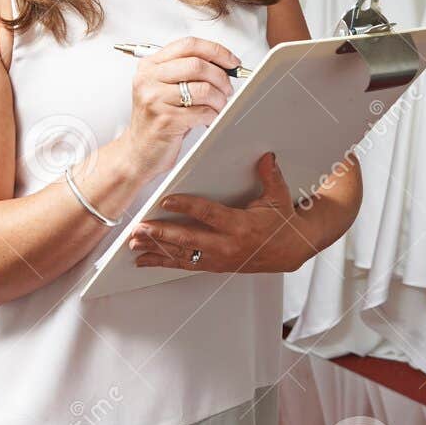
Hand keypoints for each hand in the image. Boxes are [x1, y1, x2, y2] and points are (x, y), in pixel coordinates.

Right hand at [118, 36, 241, 179]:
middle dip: (221, 77)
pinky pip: (203, 112)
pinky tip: (209, 119)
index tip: (231, 61)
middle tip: (227, 88)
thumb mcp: (165, 87)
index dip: (216, 51)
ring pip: (203, 89)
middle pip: (197, 65)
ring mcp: (155, 99)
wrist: (138, 150)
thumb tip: (224, 64)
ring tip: (218, 106)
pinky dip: (213, 116)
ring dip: (219, 99)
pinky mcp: (165, 120)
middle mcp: (149, 79)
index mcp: (150, 65)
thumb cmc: (156, 118)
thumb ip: (187, 70)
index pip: (188, 45)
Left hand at [129, 153, 309, 273]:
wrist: (291, 250)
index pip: (209, 215)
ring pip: (182, 255)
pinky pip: (186, 265)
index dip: (186, 207)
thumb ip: (270, 176)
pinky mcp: (215, 266)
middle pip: (188, 240)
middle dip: (161, 234)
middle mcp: (227, 245)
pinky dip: (164, 263)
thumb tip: (266, 158)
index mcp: (241, 226)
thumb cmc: (282, 223)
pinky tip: (146, 261)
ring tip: (134, 245)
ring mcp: (220, 259)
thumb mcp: (279, 197)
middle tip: (138, 229)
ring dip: (156, 250)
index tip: (166, 201)